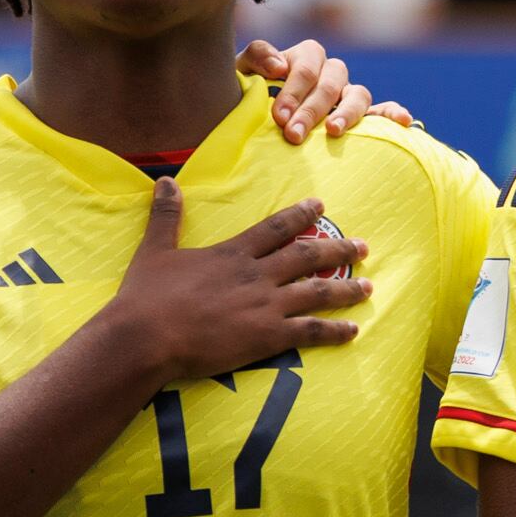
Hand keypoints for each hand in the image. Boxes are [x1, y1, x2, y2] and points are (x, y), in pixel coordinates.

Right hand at [103, 183, 369, 386]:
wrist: (146, 337)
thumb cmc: (146, 296)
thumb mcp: (154, 250)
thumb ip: (166, 216)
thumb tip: (166, 180)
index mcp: (232, 254)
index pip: (275, 228)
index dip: (300, 215)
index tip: (321, 205)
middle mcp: (256, 275)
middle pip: (308, 257)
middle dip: (339, 249)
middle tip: (364, 245)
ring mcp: (266, 306)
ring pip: (318, 292)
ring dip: (347, 288)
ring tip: (369, 285)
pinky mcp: (268, 336)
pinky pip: (311, 331)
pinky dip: (335, 331)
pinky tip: (354, 331)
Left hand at [237, 36, 421, 139]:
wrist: (253, 119)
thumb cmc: (247, 95)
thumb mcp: (242, 73)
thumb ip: (255, 59)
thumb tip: (279, 65)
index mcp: (303, 57)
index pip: (305, 67)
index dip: (293, 90)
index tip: (279, 117)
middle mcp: (329, 72)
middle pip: (330, 82)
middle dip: (311, 109)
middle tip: (294, 134)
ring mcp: (348, 94)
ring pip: (358, 93)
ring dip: (347, 112)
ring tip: (333, 131)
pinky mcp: (363, 115)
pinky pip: (383, 110)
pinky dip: (393, 113)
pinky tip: (403, 122)